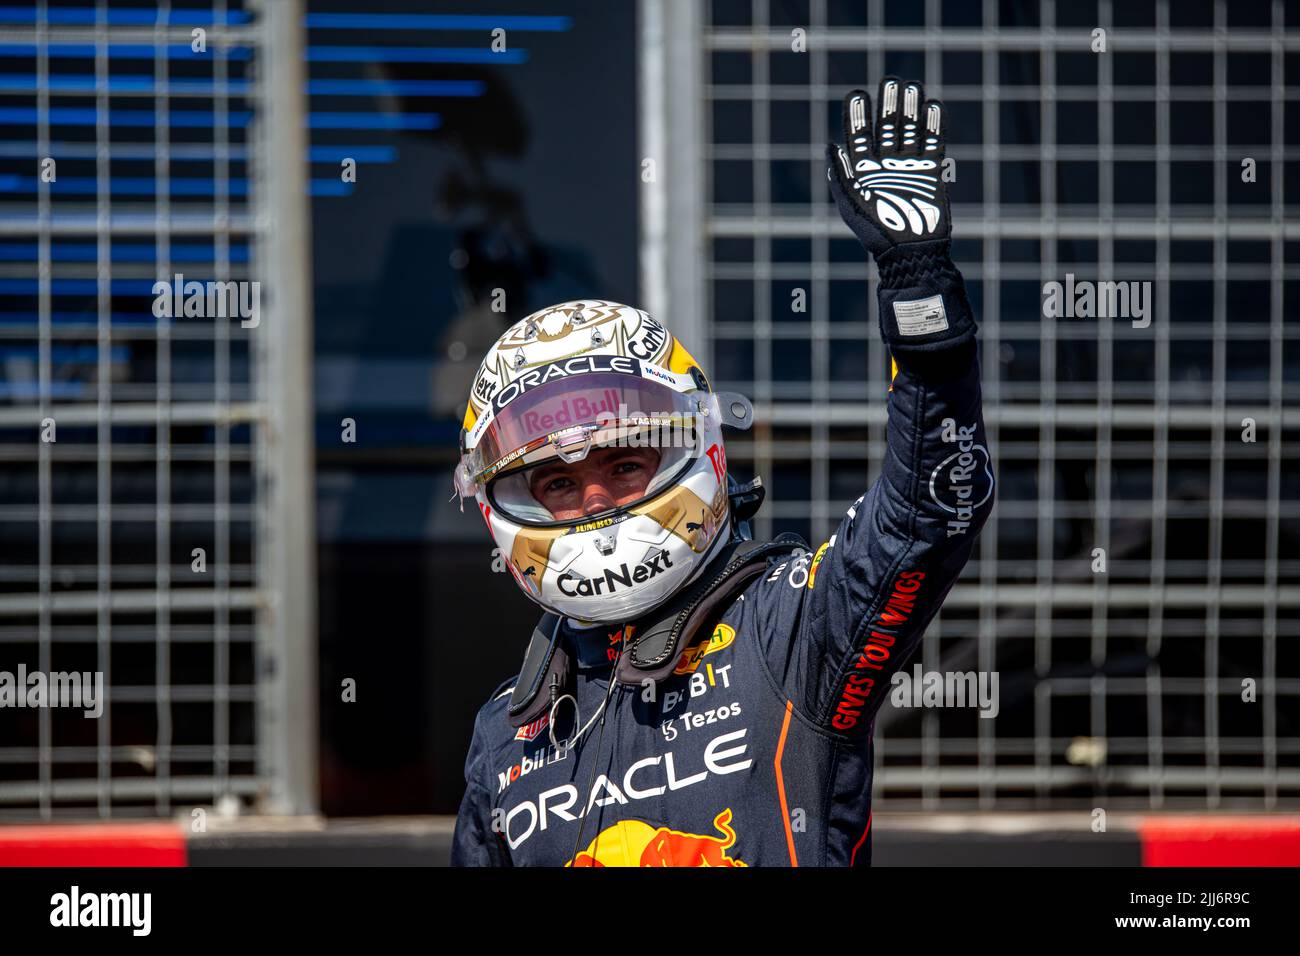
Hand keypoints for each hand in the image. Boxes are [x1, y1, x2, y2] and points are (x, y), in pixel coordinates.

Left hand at [826, 77, 949, 257]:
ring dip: (910, 108)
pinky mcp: (931, 171)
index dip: (858, 115)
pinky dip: (934, 125)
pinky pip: (933, 142)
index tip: (857, 94)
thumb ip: (838, 174)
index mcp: (863, 170)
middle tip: (890, 81)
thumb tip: (829, 145)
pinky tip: (932, 106)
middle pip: (886, 126)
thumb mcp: (850, 203)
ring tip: (911, 86)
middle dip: (887, 103)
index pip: (859, 135)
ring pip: (909, 130)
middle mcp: (885, 164)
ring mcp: (909, 166)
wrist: (909, 251)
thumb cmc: (875, 232)